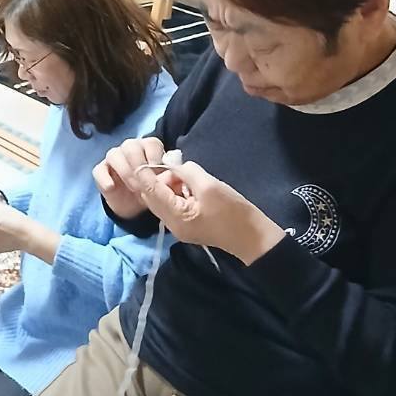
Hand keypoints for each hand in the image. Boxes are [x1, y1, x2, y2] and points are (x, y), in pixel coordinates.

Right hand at [93, 137, 167, 220]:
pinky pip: (99, 170)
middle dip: (138, 165)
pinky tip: (111, 188)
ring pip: (114, 154)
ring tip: (134, 188)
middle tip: (144, 183)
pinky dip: (104, 178)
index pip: (151, 143)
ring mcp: (114, 158)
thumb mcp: (163, 185)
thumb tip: (170, 176)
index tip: (157, 172)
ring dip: (124, 171)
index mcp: (148, 148)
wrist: (136, 207)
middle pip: (131, 146)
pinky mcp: (101, 171)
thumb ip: (168, 178)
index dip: (154, 156)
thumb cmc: (152, 190)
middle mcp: (131, 148)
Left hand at [136, 160, 284, 264]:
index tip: (141, 157)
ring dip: (170, 186)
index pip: (151, 192)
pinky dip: (177, 193)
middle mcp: (172, 224)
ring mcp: (179, 227)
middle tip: (178, 169)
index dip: (144, 173)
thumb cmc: (233, 212)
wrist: (253, 237)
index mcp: (175, 217)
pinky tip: (191, 187)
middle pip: (153, 197)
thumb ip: (188, 172)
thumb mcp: (209, 186)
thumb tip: (175, 165)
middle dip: (160, 179)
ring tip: (189, 178)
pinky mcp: (187, 225)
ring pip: (163, 201)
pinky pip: (173, 205)